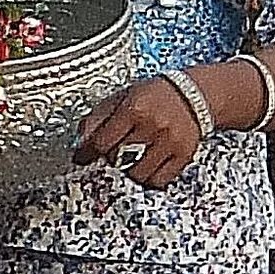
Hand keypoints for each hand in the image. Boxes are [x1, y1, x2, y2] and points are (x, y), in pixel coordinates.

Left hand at [74, 73, 204, 188]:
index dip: (87, 153)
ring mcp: (169, 142)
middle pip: (117, 159)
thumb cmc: (155, 95)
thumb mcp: (123, 97)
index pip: (101, 141)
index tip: (82, 158)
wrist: (194, 94)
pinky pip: (158, 180)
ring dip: (128, 170)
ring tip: (130, 158)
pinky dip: (148, 178)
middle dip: (109, 159)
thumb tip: (80, 141)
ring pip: (137, 174)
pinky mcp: (183, 155)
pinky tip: (146, 165)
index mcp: (134, 108)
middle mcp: (152, 126)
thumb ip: (98, 117)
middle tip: (110, 153)